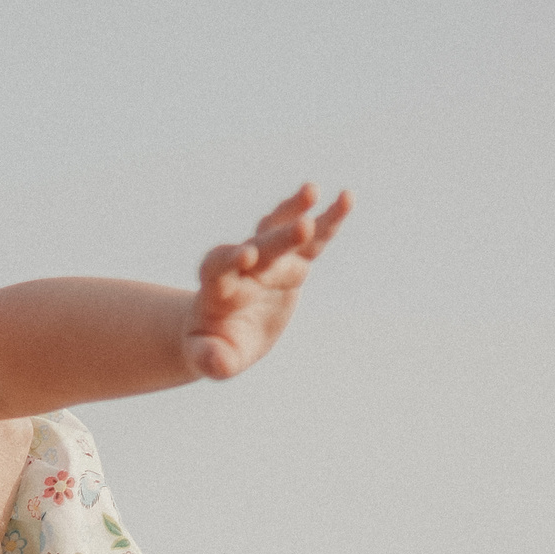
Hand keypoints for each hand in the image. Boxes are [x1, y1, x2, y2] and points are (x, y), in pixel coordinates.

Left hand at [186, 184, 351, 380]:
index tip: (246, 255)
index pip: (219, 266)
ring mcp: (268, 261)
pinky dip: (327, 221)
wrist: (221, 330)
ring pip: (279, 230)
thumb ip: (211, 360)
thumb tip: (217, 362)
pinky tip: (346, 198)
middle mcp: (242, 267)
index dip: (230, 259)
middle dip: (279, 238)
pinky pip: (311, 241)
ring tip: (312, 191)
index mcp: (217, 288)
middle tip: (303, 226)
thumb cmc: (212, 346)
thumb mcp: (209, 359)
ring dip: (294, 210)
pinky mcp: (291, 263)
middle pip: (259, 246)